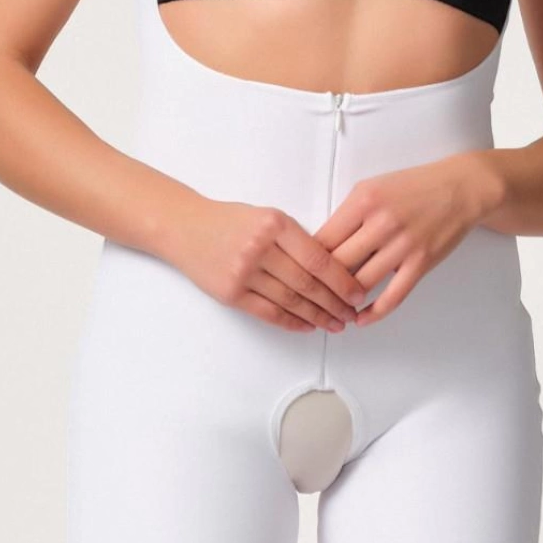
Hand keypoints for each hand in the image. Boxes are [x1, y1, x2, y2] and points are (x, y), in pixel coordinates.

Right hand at [169, 196, 366, 333]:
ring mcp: (243, 272)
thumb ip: (296, 239)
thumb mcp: (268, 216)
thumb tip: (333, 269)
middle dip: (335, 303)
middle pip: (308, 284)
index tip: (358, 294)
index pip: (318, 258)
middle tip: (351, 315)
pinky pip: (268, 312)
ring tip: (335, 324)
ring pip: (291, 301)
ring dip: (317, 316)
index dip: (342, 281)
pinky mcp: (231, 293)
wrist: (185, 228)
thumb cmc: (231, 221)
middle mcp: (260, 248)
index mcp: (275, 224)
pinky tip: (307, 326)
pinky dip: (291, 322)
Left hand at [310, 154, 488, 326]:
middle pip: (338, 264)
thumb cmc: (413, 187)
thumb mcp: (373, 188)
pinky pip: (392, 296)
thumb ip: (348, 215)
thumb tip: (321, 246)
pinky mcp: (421, 263)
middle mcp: (381, 222)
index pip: (323, 239)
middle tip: (310, 297)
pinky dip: (373, 313)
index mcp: (363, 200)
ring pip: (361, 283)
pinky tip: (361, 318)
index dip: (307, 260)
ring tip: (333, 309)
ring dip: (344, 301)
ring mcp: (402, 245)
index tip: (300, 272)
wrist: (459, 189)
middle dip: (321, 285)